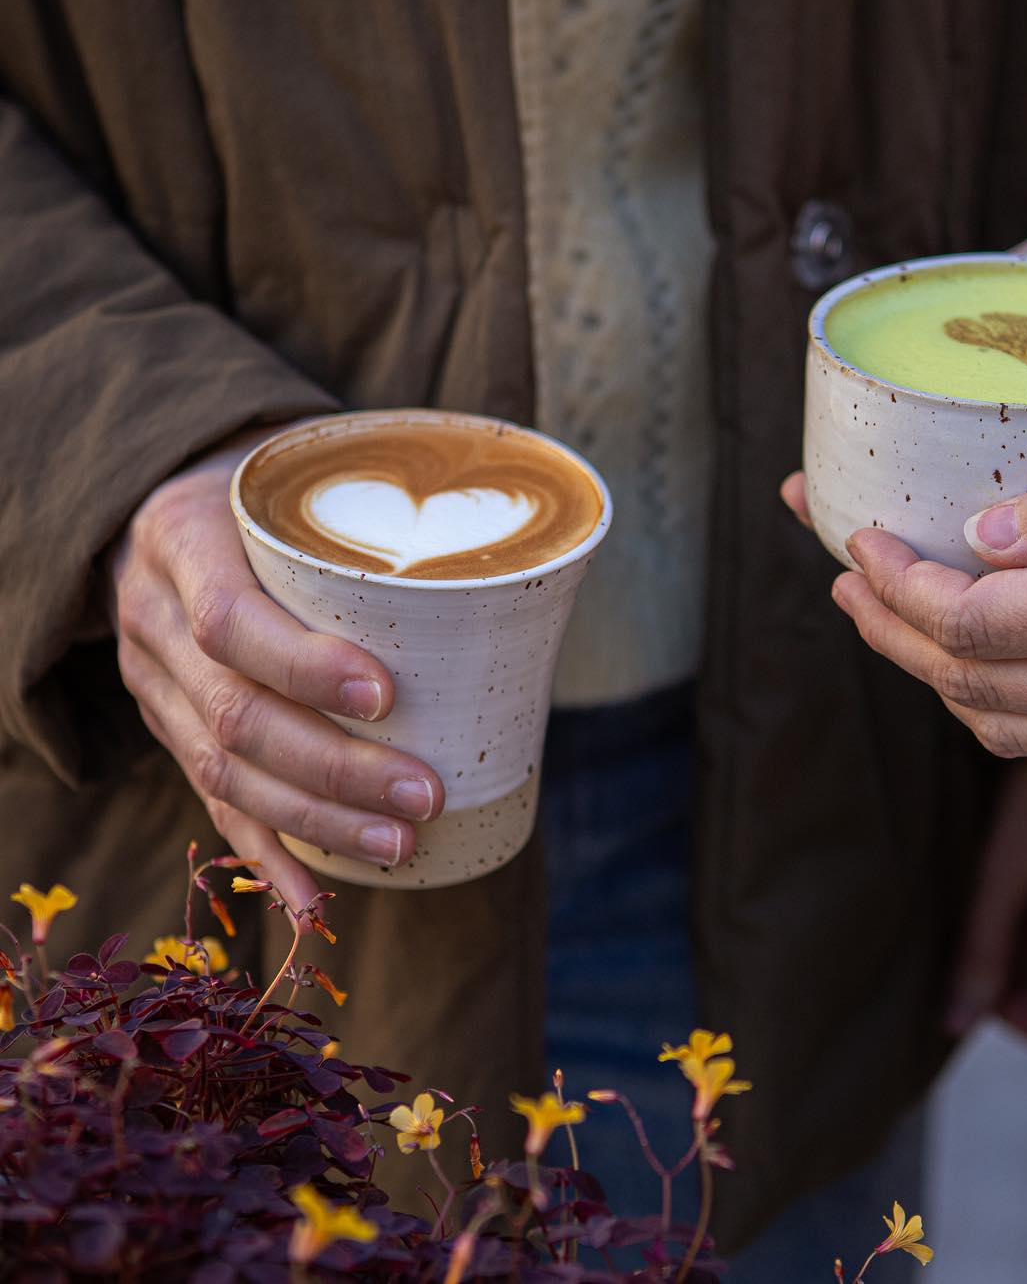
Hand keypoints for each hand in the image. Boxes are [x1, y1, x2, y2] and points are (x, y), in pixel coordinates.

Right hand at [105, 429, 445, 909]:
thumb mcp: (301, 469)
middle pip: (233, 713)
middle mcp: (152, 618)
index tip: (389, 695)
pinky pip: (208, 803)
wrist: (158, 503)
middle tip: (425, 794)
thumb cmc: (266, 486)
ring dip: (313, 820)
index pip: (230, 619)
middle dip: (334, 767)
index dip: (306, 666)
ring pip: (219, 771)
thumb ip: (379, 503)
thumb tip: (531, 549)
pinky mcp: (164, 728)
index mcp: (185, 540)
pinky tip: (314, 901)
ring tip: (398, 844)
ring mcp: (152, 682)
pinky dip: (265, 855)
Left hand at [832, 446, 1026, 767]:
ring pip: (992, 721)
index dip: (897, 584)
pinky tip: (966, 667)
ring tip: (880, 615)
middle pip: (961, 678)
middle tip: (843, 576)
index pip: (969, 619)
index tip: (860, 539)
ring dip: (923, 671)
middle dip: (885, 627)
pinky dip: (983, 708)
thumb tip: (981, 532)